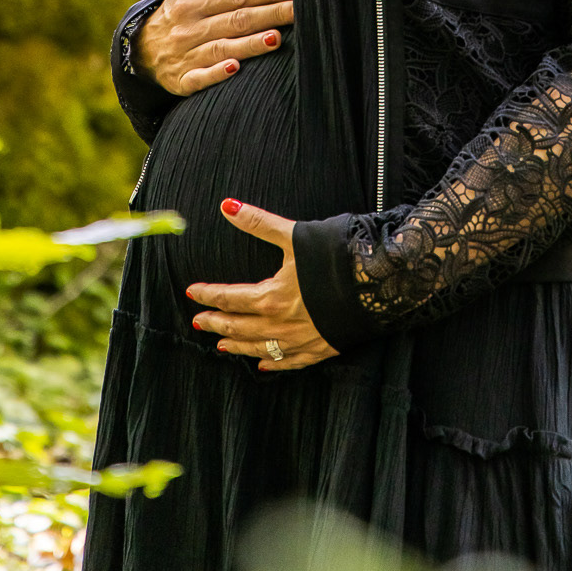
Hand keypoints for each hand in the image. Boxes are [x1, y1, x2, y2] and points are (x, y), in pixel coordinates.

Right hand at [135, 0, 293, 96]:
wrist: (137, 51)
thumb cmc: (177, 17)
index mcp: (194, 2)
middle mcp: (190, 27)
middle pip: (237, 20)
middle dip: (270, 14)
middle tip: (300, 10)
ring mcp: (186, 55)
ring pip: (222, 47)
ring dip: (249, 44)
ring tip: (276, 38)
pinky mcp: (182, 81)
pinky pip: (200, 78)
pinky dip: (217, 73)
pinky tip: (236, 69)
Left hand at [187, 200, 338, 372]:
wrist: (378, 283)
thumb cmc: (334, 256)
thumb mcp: (293, 235)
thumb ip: (258, 223)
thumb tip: (227, 206)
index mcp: (271, 297)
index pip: (229, 298)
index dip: (209, 294)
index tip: (193, 292)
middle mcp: (281, 325)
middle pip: (240, 327)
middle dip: (217, 323)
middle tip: (198, 322)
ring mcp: (301, 340)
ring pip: (260, 348)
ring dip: (238, 346)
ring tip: (221, 346)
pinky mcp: (321, 348)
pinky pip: (290, 362)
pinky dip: (274, 363)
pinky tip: (264, 364)